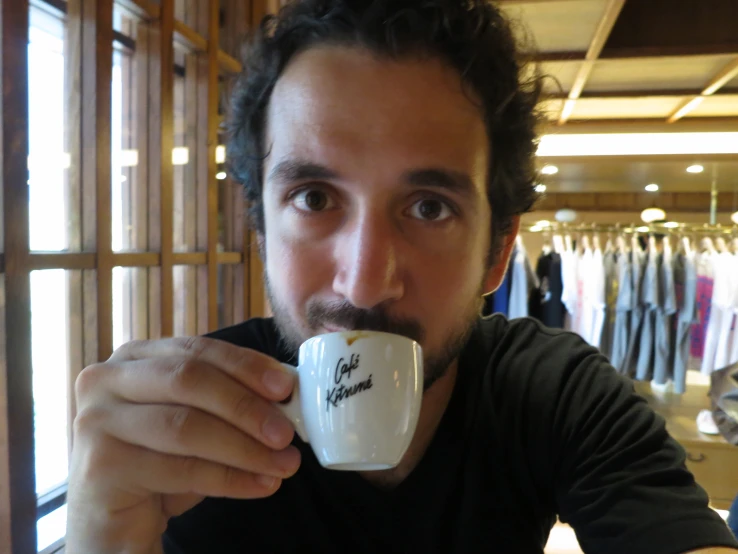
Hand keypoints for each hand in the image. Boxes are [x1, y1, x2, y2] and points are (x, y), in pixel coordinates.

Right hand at [66, 337, 300, 552]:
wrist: (114, 522)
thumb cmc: (160, 464)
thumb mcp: (196, 422)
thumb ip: (229, 401)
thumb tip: (287, 396)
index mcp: (134, 358)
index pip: (197, 349)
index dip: (246, 365)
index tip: (286, 387)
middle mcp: (105, 380)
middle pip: (189, 380)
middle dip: (246, 406)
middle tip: (286, 433)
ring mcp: (95, 421)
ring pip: (186, 427)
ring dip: (245, 448)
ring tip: (284, 464)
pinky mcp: (99, 467)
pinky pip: (180, 470)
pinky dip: (229, 478)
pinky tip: (260, 485)